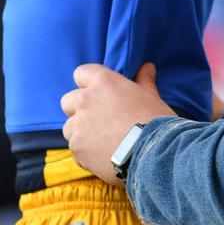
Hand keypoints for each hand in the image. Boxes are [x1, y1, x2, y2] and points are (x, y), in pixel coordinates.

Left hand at [62, 62, 175, 183]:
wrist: (153, 154)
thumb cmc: (155, 122)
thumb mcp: (151, 97)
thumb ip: (144, 81)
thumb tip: (147, 66)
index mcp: (104, 82)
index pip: (81, 73)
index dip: (87, 84)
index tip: (96, 94)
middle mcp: (86, 100)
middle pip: (68, 101)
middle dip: (78, 110)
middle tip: (97, 121)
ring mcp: (79, 125)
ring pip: (70, 128)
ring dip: (80, 134)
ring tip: (101, 144)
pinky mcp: (77, 147)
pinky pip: (76, 150)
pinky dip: (85, 155)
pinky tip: (103, 158)